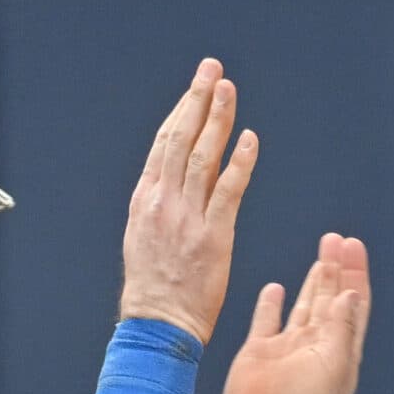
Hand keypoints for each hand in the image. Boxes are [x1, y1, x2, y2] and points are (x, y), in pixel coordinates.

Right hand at [119, 59, 258, 341]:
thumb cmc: (154, 288)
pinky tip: (249, 138)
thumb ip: (161, 205)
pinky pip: (228, 191)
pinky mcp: (213, 236)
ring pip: (203, 157)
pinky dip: (239, 162)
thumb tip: (173, 179)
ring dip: (217, 119)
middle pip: (181, 139)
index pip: (165, 144)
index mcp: (146, 200)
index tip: (196, 87)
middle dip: (197, 100)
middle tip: (212, 69)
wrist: (157, 324)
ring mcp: (187, 217)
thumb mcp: (144, 237)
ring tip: (228, 89)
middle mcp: (164, 202)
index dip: (182, 111)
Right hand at [221, 233, 370, 393]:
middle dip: (335, 268)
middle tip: (336, 239)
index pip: (352, 303)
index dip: (355, 274)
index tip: (354, 247)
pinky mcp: (259, 352)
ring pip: (303, 304)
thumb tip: (349, 293)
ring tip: (320, 254)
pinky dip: (272, 304)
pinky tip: (276, 288)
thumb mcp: (331, 363)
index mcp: (339, 349)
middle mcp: (315, 344)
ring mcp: (287, 348)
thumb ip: (340, 326)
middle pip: (330, 298)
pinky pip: (267, 321)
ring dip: (312, 279)